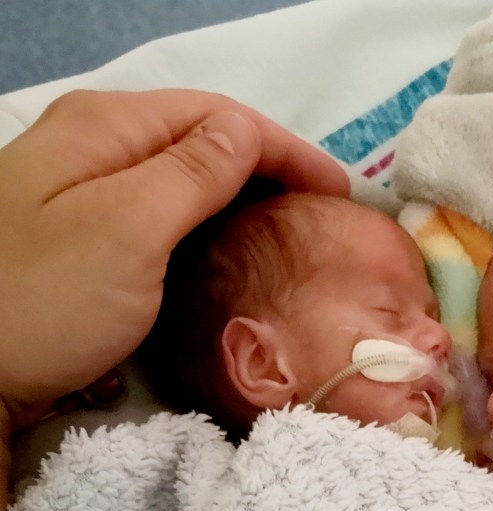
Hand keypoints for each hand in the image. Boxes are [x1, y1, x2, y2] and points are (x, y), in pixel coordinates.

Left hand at [0, 89, 349, 428]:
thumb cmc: (44, 302)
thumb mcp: (128, 229)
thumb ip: (193, 171)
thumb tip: (247, 133)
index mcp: (107, 127)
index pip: (220, 116)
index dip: (287, 149)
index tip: (338, 193)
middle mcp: (95, 144)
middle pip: (204, 139)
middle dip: (270, 169)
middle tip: (320, 214)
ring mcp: (85, 188)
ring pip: (186, 174)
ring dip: (243, 195)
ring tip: (288, 229)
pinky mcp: (85, 232)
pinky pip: (165, 209)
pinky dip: (210, 221)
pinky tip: (231, 246)